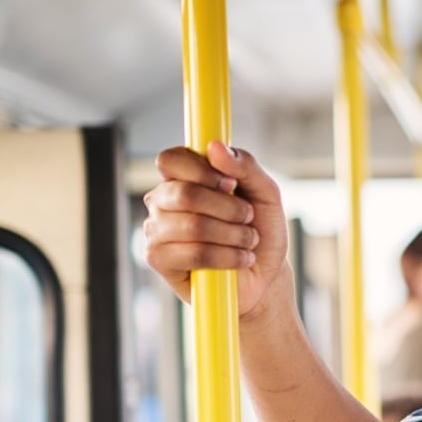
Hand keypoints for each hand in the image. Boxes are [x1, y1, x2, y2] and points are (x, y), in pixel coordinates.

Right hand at [144, 141, 292, 322]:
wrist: (265, 275)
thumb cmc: (261, 230)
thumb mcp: (266, 193)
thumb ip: (245, 165)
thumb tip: (214, 146)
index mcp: (181, 177)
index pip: (171, 160)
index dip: (202, 170)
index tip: (231, 184)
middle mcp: (162, 201)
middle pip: (185, 194)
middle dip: (228, 208)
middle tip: (247, 218)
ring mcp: (156, 230)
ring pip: (193, 226)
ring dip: (233, 235)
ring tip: (248, 241)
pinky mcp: (159, 260)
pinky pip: (193, 253)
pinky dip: (227, 257)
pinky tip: (240, 259)